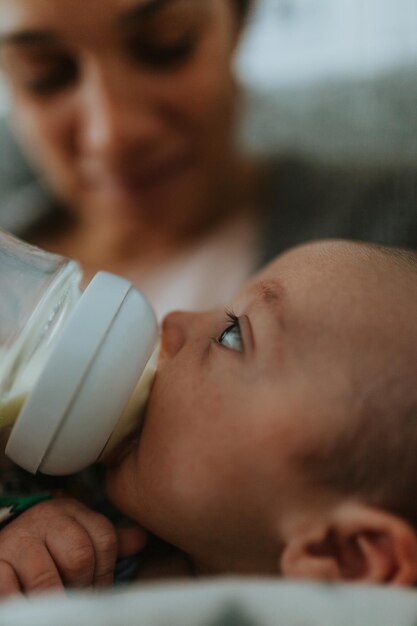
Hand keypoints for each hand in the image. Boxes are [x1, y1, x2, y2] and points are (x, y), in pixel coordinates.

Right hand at [0, 498, 118, 597]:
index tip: (99, 588)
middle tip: (78, 597)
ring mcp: (19, 541)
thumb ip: (106, 541)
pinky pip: (11, 590)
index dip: (107, 571)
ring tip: (58, 603)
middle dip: (83, 586)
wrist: (4, 539)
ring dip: (56, 600)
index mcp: (71, 511)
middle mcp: (46, 520)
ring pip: (47, 579)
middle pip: (80, 556)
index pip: (105, 538)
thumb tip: (141, 539)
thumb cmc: (46, 543)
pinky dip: (24, 604)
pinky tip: (31, 603)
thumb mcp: (77, 534)